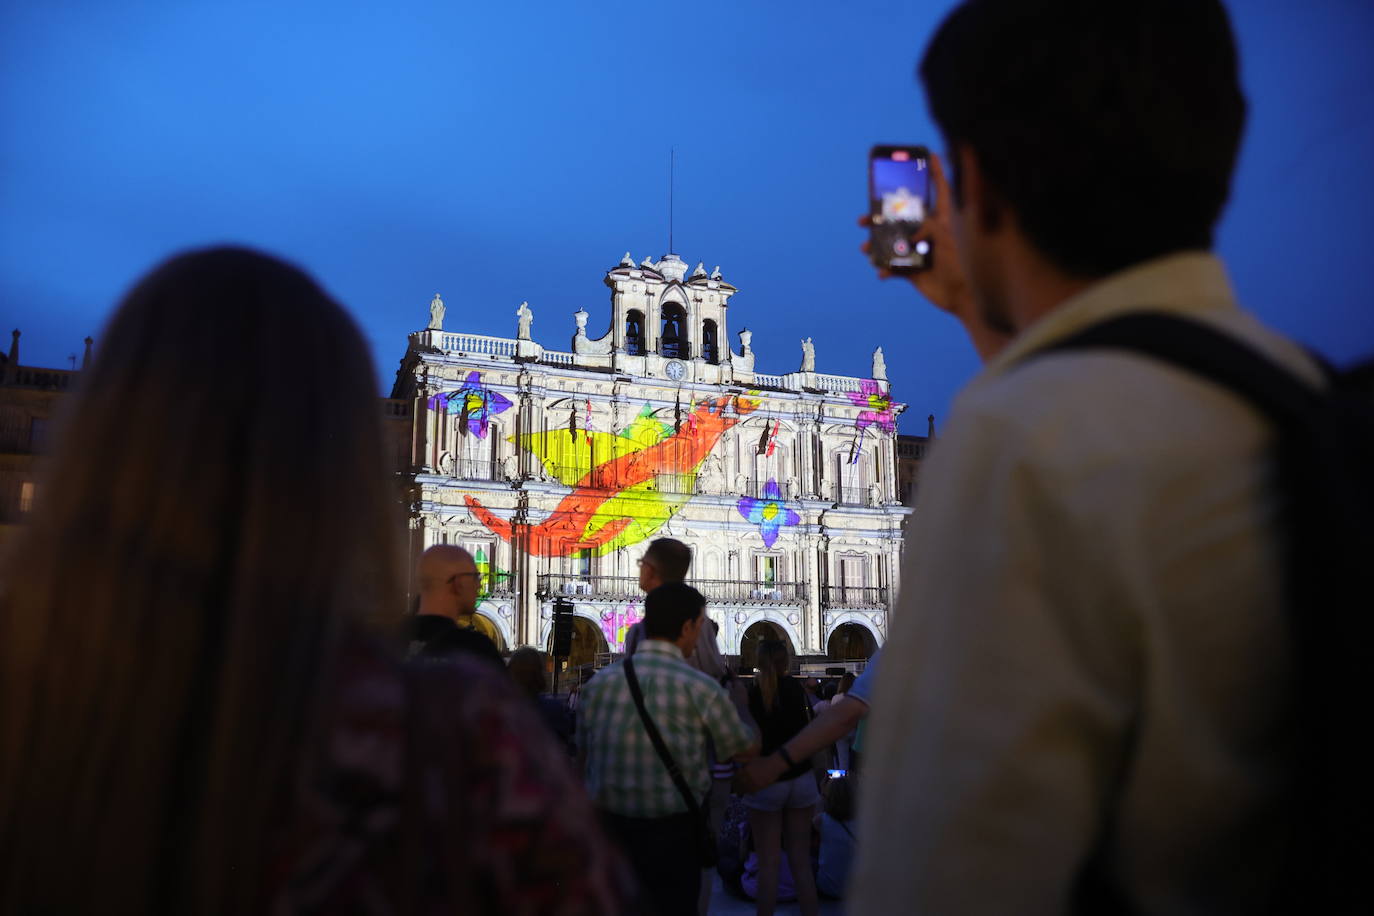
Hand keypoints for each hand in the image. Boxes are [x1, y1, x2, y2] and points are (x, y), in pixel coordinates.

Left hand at [733, 753, 784, 794]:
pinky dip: (748, 792)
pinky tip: (747, 792)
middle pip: (739, 784)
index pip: (736, 776)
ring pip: (745, 788)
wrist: (774, 765)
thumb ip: (742, 760)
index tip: (733, 780)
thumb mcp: (751, 759)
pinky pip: (751, 791)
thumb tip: (733, 758)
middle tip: (734, 787)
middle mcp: (749, 777)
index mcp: (746, 769)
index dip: (734, 779)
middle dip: (736, 786)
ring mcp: (754, 782)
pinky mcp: (759, 787)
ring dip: (741, 790)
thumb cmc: (763, 761)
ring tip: (738, 792)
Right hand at [860, 152, 1009, 361]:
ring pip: (892, 242)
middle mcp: (930, 231)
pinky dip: (885, 269)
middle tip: (863, 218)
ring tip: (865, 249)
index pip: (940, 190)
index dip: (936, 171)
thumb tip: (917, 213)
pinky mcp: (914, 271)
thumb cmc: (967, 265)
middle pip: (903, 216)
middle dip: (881, 215)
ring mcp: (920, 251)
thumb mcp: (953, 235)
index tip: (930, 153)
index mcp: (944, 219)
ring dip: (876, 245)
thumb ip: (934, 221)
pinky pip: (893, 267)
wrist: (966, 298)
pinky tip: (881, 272)